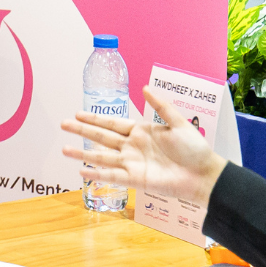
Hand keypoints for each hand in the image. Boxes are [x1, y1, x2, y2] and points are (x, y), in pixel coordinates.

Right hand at [61, 86, 228, 204]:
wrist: (202, 174)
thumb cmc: (194, 149)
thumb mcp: (179, 123)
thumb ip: (160, 107)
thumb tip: (145, 87)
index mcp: (141, 131)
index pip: (112, 123)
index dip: (95, 118)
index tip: (78, 113)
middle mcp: (132, 147)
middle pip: (102, 137)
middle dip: (82, 130)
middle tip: (63, 124)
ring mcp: (132, 163)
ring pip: (102, 157)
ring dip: (83, 153)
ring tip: (64, 149)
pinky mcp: (135, 179)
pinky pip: (112, 176)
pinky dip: (97, 174)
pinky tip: (82, 171)